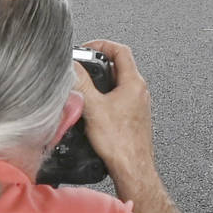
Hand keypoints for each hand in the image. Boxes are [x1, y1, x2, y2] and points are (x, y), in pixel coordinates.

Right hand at [73, 39, 156, 191]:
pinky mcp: (134, 117)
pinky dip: (106, 97)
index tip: (87, 48)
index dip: (102, 44)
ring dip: (102, 81)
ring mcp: (138, 104)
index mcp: (134, 83)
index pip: (121, 50)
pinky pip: (119, 98)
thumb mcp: (93, 108)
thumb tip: (72, 65)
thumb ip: (82, 83)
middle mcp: (139, 91)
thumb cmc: (119, 143)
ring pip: (119, 83)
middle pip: (119, 65)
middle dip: (99, 63)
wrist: (132, 168)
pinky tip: (94, 108)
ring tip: (86, 87)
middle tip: (83, 67)